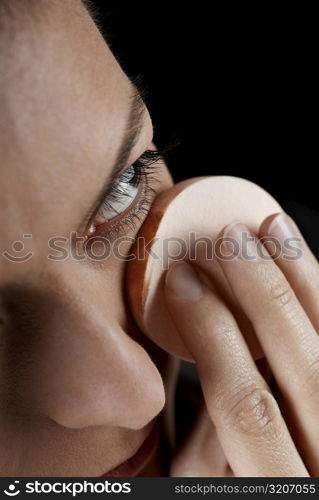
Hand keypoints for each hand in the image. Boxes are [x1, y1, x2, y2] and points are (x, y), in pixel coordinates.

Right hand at [165, 213, 318, 476]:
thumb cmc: (258, 496)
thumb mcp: (212, 495)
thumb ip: (210, 451)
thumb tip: (211, 370)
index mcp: (282, 489)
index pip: (244, 400)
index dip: (210, 332)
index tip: (184, 282)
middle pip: (299, 364)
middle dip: (259, 292)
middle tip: (230, 241)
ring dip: (305, 282)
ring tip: (275, 232)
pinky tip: (313, 272)